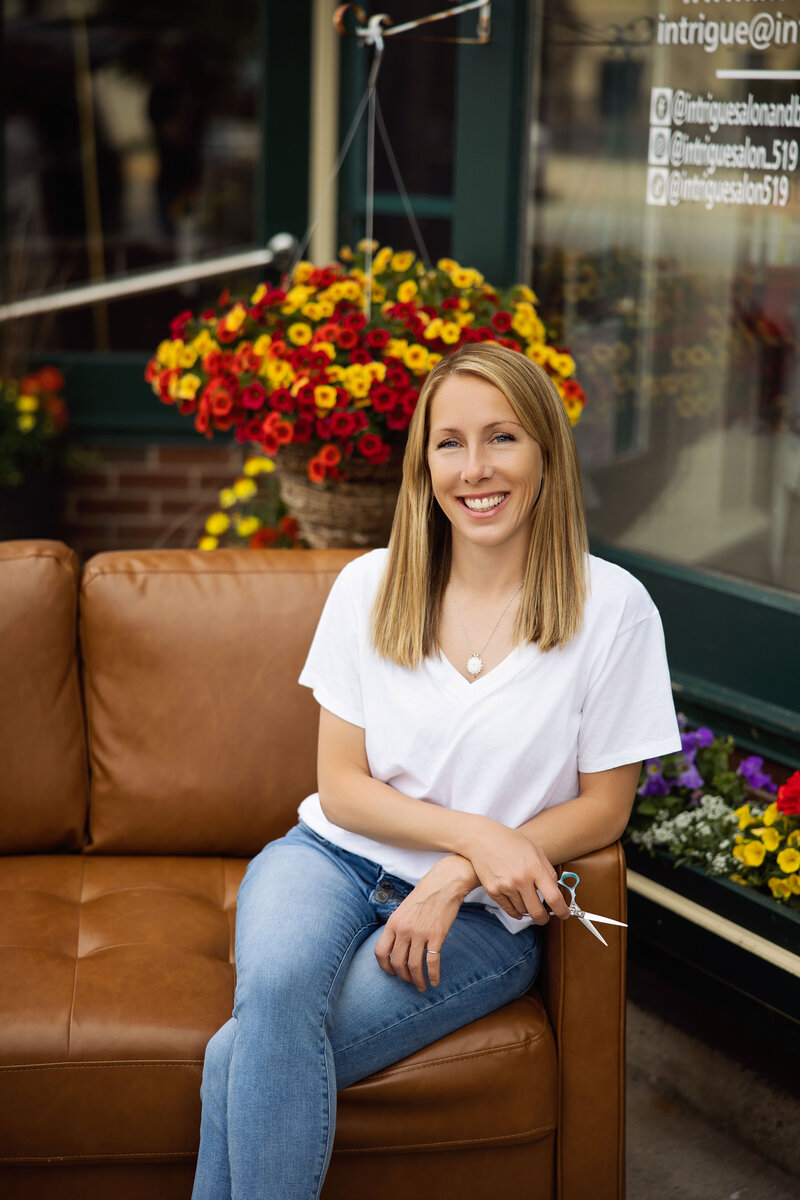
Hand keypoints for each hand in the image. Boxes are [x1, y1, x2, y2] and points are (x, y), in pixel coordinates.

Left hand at [374, 856, 476, 990]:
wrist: (444, 883)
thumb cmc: (424, 896)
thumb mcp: (403, 910)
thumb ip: (398, 927)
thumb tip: (395, 947)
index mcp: (393, 923)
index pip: (380, 952)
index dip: (385, 967)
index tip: (392, 973)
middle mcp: (404, 929)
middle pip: (397, 963)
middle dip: (403, 977)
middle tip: (410, 981)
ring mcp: (420, 933)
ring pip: (414, 966)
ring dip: (417, 981)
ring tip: (422, 986)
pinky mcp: (436, 935)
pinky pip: (432, 962)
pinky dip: (433, 975)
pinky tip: (435, 981)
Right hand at [463, 818, 570, 924]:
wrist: (482, 838)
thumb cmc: (511, 842)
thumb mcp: (536, 851)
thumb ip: (547, 872)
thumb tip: (556, 892)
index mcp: (535, 868)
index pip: (554, 898)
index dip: (562, 910)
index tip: (564, 913)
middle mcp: (521, 879)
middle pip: (537, 912)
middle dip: (544, 918)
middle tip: (546, 916)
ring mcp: (506, 886)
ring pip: (523, 911)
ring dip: (528, 909)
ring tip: (528, 900)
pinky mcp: (493, 891)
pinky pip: (509, 909)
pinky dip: (516, 911)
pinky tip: (519, 906)